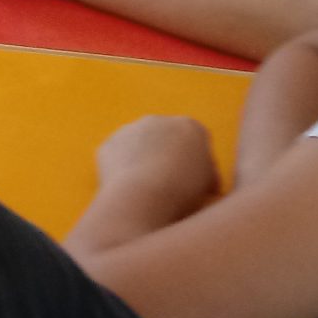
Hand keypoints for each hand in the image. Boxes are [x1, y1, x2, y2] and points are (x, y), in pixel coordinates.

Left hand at [94, 115, 220, 221]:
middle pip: (166, 140)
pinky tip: (128, 190)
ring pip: (139, 147)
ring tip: (147, 191)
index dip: (197, 164)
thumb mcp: (210, 184)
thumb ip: (209, 173)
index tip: (195, 184)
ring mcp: (130, 130)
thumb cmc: (183, 192)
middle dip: (167, 157)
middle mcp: (159, 120)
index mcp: (190, 126)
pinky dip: (122, 171)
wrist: (142, 197)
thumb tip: (209, 180)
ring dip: (143, 162)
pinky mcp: (107, 145)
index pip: (197, 142)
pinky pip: (118, 159)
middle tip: (169, 186)